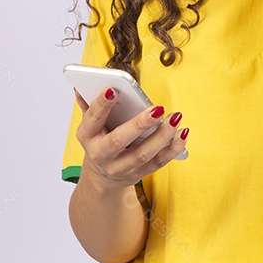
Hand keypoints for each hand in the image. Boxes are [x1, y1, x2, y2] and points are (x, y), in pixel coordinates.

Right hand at [74, 87, 188, 189]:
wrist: (102, 176)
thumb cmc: (99, 140)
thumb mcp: (90, 124)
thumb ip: (89, 105)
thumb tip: (80, 86)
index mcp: (87, 136)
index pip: (92, 119)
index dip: (101, 105)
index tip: (113, 89)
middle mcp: (101, 154)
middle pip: (120, 140)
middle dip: (139, 124)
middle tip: (158, 108)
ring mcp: (120, 167)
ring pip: (143, 154)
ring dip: (162, 136)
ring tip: (176, 118)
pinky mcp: (138, 174)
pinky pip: (158, 162)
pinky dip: (172, 149)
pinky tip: (182, 134)